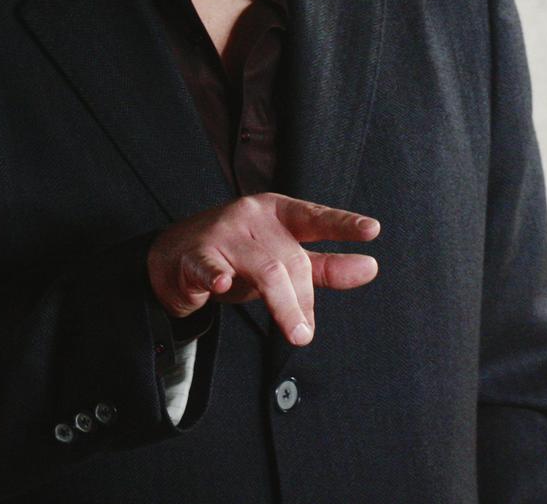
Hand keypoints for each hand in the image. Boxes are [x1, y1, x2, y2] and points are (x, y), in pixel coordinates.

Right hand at [146, 192, 379, 345]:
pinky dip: (216, 276)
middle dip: (303, 300)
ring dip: (283, 306)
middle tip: (306, 332)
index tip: (373, 230)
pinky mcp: (195, 256)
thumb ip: (324, 266)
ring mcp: (221, 234)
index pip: (314, 217)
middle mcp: (250, 216)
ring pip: (264, 268)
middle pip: (290, 259)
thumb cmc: (236, 258)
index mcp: (276, 212)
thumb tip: (371, 266)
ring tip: (297, 334)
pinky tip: (222, 284)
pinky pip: (210, 267)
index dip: (342, 224)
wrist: (174, 260)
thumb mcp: (283, 260)